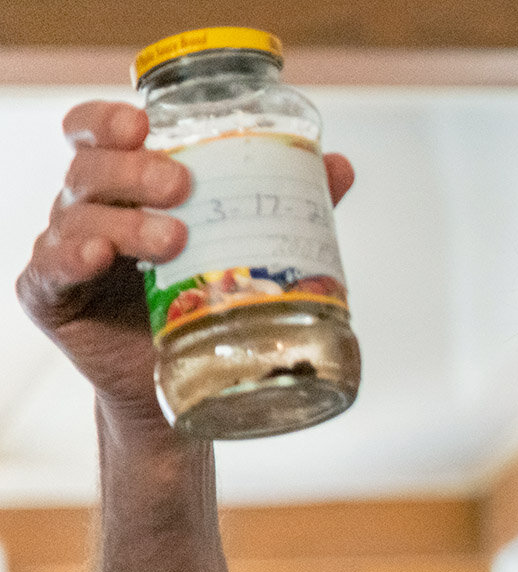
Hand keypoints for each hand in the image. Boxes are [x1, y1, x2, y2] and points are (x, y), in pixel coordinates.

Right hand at [16, 100, 354, 422]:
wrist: (192, 376)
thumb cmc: (208, 295)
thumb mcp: (243, 242)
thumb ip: (281, 202)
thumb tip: (339, 167)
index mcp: (126, 182)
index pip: (99, 132)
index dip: (110, 120)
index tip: (145, 124)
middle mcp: (89, 207)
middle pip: (91, 168)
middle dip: (133, 170)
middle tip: (181, 184)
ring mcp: (66, 249)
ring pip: (78, 217)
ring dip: (125, 222)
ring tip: (172, 239)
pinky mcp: (50, 296)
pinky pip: (49, 270)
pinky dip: (72, 258)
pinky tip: (99, 257)